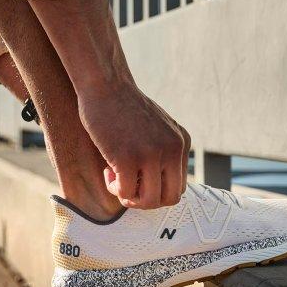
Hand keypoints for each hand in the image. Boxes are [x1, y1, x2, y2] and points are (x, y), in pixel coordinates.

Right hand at [79, 86, 190, 208]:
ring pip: (149, 202)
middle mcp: (172, 149)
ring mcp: (151, 154)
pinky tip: (107, 170)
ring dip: (130, 198)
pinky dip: (114, 188)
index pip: (179, 186)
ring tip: (116, 180)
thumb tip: (156, 184)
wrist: (105, 85)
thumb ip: (163, 150)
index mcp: (181, 142)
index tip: (139, 177)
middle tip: (128, 187)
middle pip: (170, 199)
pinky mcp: (127, 158)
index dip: (156, 189)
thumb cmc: (124, 106)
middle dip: (146, 200)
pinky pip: (125, 193)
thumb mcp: (156, 128)